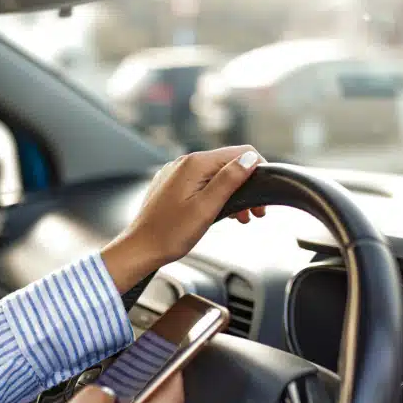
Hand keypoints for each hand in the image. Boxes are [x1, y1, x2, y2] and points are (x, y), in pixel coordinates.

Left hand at [102, 146, 265, 291]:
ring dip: (233, 194)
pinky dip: (216, 196)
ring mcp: (177, 174)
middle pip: (228, 164)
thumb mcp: (206, 207)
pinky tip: (220, 214)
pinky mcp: (173, 186)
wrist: (140, 249)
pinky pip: (202, 183)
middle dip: (246, 186)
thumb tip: (250, 159)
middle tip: (255, 213)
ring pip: (216, 175)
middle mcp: (185, 163)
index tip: (262, 196)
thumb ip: (229, 180)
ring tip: (240, 218)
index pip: (240, 152)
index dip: (258, 171)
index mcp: (195, 164)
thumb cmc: (169, 234)